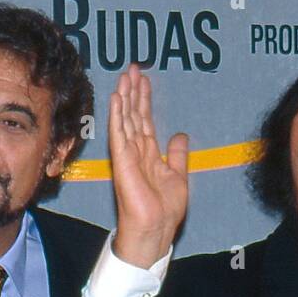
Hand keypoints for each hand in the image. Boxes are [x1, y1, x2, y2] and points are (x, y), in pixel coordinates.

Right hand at [108, 63, 188, 267]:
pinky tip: (116, 97)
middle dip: (133, 91)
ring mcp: (127, 155)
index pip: (144, 121)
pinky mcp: (122, 161)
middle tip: (134, 68)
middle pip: (133, 115)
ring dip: (124, 96)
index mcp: (149, 154)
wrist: (155, 229)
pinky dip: (116, 115)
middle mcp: (136, 151)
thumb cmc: (164, 210)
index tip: (144, 80)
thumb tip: (180, 135)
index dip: (144, 100)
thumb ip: (178, 155)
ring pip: (125, 119)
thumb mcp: (179, 176)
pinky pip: (118, 134)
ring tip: (126, 75)